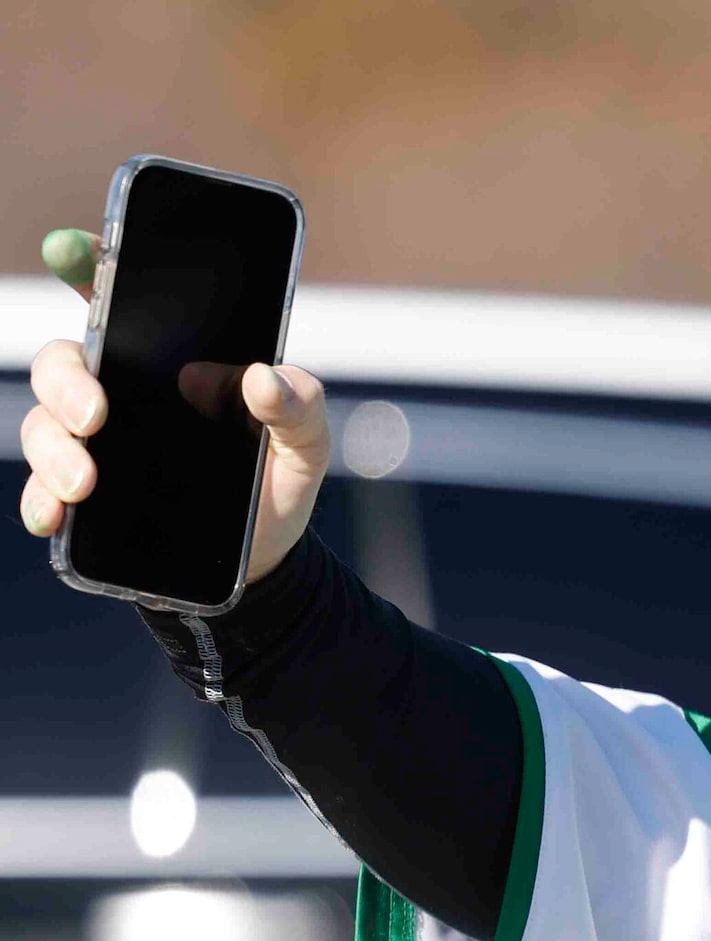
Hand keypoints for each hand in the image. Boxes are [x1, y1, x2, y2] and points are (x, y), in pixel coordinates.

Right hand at [17, 228, 330, 581]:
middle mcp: (122, 394)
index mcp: (171, 362)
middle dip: (66, 382)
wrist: (267, 559)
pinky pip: (41, 491)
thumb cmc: (278, 479)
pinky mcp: (85, 499)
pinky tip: (54, 515)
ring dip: (52, 450)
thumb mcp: (307, 441)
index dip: (91, 266)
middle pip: (64, 362)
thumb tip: (261, 378)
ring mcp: (97, 444)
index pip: (120, 302)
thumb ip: (299, 403)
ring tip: (84, 483)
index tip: (70, 248)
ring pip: (44, 424)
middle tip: (95, 416)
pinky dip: (39, 500)